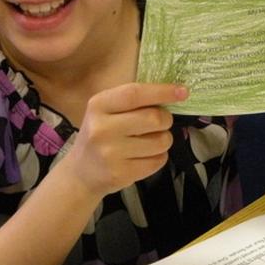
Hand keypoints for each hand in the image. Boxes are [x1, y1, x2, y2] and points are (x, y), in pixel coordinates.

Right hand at [66, 83, 185, 196]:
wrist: (81, 173)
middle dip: (166, 119)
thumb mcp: (106, 111)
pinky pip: (158, 161)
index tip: (183, 91)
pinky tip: (145, 156)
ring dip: (164, 139)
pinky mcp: (121, 174)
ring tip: (151, 141)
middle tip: (162, 122)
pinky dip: (159, 157)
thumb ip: (132, 101)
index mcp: (98, 105)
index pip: (135, 94)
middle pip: (153, 118)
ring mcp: (110, 153)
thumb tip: (173, 93)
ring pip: (160, 141)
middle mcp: (101, 128)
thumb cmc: (100, 134)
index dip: (162, 91)